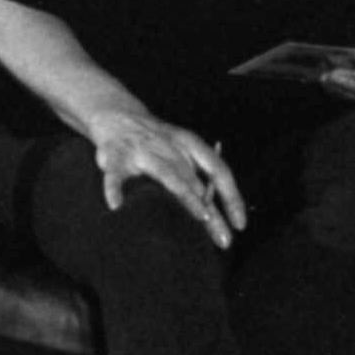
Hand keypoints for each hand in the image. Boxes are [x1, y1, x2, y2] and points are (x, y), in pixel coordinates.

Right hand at [87, 108, 246, 248]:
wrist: (119, 115)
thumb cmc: (158, 145)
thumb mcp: (181, 155)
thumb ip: (196, 182)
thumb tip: (215, 219)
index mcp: (189, 146)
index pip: (218, 170)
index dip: (232, 196)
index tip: (240, 224)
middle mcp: (170, 146)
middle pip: (196, 181)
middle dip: (211, 209)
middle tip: (224, 239)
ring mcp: (143, 150)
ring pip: (167, 174)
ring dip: (185, 194)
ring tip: (200, 216)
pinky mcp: (115, 155)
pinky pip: (114, 174)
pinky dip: (114, 188)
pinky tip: (116, 205)